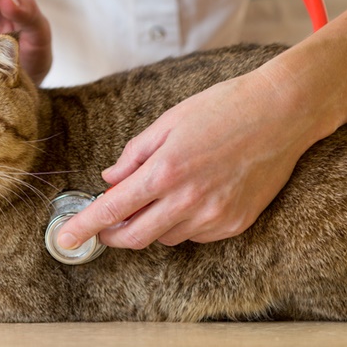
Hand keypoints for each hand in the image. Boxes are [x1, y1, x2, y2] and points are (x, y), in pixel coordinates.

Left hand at [57, 66, 319, 248]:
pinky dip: (184, 223)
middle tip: (106, 224)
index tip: (64, 239)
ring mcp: (214, 216)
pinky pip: (197, 235)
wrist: (282, 112)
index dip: (84, 227)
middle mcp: (188, 200)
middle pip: (135, 237)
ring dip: (152, 224)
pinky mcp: (235, 224)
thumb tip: (110, 179)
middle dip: (112, 236)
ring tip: (165, 193)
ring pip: (166, 237)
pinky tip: (195, 196)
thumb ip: (135, 154)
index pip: (112, 210)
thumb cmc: (224, 107)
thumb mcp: (170, 121)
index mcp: (165, 170)